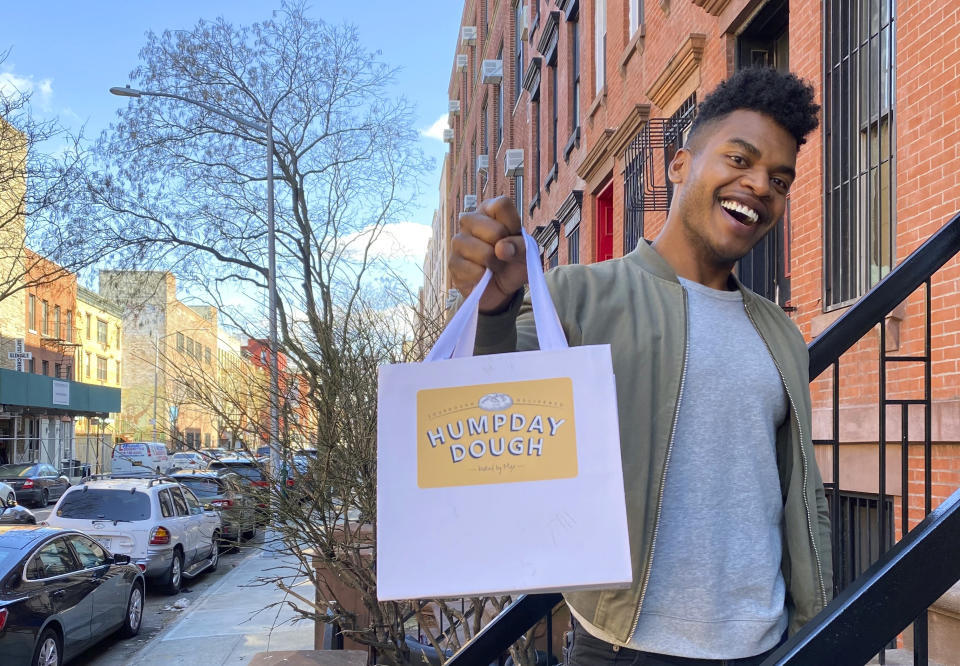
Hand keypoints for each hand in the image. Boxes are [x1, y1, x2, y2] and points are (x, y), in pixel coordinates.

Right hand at [449, 196, 526, 313]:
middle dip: (504, 248)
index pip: (502, 205)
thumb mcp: (526, 252)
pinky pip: (473, 270)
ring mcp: (458, 241)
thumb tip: (501, 249)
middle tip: (503, 254)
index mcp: (489, 210)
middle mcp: (470, 221)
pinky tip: (483, 275)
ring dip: (494, 264)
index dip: (513, 224)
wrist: (501, 287)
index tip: (514, 236)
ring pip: (483, 252)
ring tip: (493, 266)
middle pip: (493, 229)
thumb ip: (520, 245)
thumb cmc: (513, 262)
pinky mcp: (452, 262)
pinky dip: (483, 277)